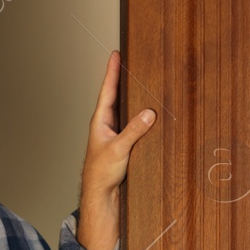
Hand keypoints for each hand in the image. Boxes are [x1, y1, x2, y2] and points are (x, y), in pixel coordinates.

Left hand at [76, 50, 155, 249]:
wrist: (100, 195)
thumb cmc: (101, 173)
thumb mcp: (119, 149)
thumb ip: (134, 131)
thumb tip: (149, 113)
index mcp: (100, 121)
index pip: (107, 91)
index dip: (111, 72)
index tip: (115, 54)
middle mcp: (105, 125)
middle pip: (115, 96)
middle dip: (121, 78)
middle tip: (128, 60)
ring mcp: (113, 134)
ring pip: (123, 109)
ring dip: (130, 96)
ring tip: (139, 79)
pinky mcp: (121, 143)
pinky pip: (130, 123)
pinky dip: (137, 114)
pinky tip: (146, 112)